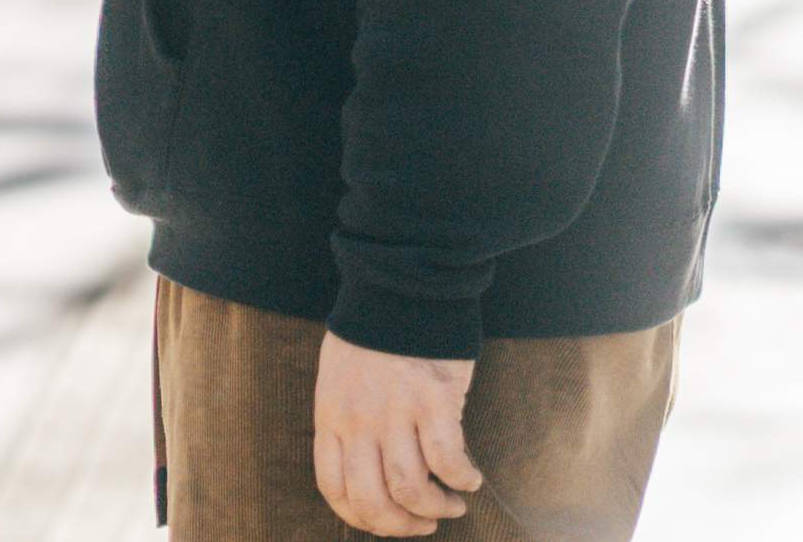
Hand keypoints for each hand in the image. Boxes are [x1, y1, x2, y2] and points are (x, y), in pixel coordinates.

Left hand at [315, 331, 480, 535]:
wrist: (402, 285)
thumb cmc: (374, 334)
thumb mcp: (340, 380)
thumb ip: (348, 424)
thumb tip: (371, 474)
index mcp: (331, 416)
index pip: (334, 490)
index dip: (363, 519)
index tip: (389, 521)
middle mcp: (358, 420)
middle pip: (373, 501)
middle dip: (402, 526)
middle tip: (426, 523)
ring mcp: (395, 411)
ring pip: (411, 489)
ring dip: (436, 508)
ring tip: (453, 503)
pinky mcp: (432, 398)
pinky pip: (447, 459)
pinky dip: (462, 478)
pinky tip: (470, 477)